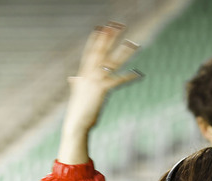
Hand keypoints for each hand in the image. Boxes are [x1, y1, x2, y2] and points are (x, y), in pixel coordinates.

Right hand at [57, 23, 141, 164]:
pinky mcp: (102, 90)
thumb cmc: (78, 111)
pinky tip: (138, 74)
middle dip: (109, 38)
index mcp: (83, 74)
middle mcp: (88, 74)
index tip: (101, 27)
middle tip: (116, 25)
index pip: (90, 52)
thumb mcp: (77, 93)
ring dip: (124, 52)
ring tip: (133, 42)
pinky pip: (118, 81)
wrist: (75, 124)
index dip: (96, 39)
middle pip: (101, 51)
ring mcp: (95, 81)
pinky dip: (129, 77)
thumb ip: (76, 83)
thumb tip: (72, 78)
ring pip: (112, 62)